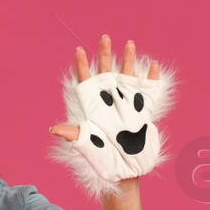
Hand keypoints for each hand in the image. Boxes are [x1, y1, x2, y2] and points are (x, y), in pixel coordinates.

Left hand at [50, 34, 174, 197]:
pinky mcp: (143, 110)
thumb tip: (55, 129)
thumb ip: (74, 135)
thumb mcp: (87, 147)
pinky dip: (151, 77)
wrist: (126, 172)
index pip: (85, 81)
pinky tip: (153, 66)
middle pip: (105, 72)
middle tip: (104, 37)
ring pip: (127, 75)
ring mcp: (126, 104)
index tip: (79, 50)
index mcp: (93, 107)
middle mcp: (109, 101)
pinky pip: (148, 90)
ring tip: (130, 43)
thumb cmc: (103, 161)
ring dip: (128, 60)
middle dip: (104, 54)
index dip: (82, 66)